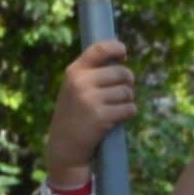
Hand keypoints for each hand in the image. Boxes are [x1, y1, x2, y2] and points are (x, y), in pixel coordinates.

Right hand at [44, 38, 136, 179]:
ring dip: (128, 100)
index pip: (99, 49)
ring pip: (127, 92)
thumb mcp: (74, 88)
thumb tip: (121, 56)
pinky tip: (118, 118)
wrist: (65, 147)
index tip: (124, 54)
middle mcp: (81, 82)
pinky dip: (129, 113)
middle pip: (122, 73)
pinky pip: (129, 109)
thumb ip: (91, 72)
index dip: (116, 48)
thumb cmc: (74, 115)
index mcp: (74, 71)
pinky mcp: (101, 117)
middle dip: (128, 82)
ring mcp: (90, 100)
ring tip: (117, 108)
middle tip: (122, 92)